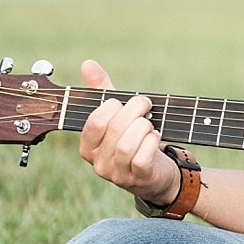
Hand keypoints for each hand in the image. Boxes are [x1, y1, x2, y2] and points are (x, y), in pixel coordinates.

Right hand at [78, 60, 179, 206]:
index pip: (95, 121)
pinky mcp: (138, 179)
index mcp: (88, 146)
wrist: (157, 172)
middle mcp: (98, 162)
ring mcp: (117, 174)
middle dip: (136, 110)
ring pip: (127, 144)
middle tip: (146, 106)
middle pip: (115, 128)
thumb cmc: (133, 137)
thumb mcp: (117, 113)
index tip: (127, 101)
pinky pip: (142, 158)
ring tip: (150, 124)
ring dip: (145, 126)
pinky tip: (156, 137)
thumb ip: (102, 90)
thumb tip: (87, 63)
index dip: (115, 105)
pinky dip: (153, 142)